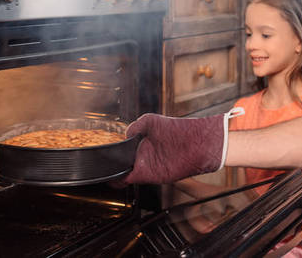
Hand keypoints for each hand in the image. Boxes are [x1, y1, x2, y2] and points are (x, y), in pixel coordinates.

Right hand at [111, 113, 225, 184]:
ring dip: (113, 173)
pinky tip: (118, 172)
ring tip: (107, 167)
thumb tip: (126, 134)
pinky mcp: (152, 175)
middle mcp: (143, 157)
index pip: (121, 153)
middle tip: (102, 163)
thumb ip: (137, 125)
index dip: (111, 155)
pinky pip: (132, 180)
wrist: (199, 142)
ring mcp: (147, 167)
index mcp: (141, 145)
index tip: (102, 154)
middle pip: (119, 165)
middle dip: (109, 166)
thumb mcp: (153, 121)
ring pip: (123, 175)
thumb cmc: (180, 129)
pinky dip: (121, 179)